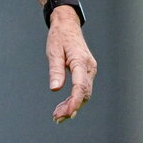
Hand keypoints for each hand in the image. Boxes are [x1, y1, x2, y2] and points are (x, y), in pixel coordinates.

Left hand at [46, 8, 96, 123]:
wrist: (67, 24)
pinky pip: (82, 88)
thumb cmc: (59, 36)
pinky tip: (64, 106)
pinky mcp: (86, 72)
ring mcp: (89, 70)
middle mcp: (89, 67)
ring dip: (72, 105)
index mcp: (80, 60)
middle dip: (71, 108)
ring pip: (84, 93)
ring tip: (57, 115)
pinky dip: (74, 99)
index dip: (74, 102)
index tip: (66, 114)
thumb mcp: (53, 51)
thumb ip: (55, 70)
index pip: (80, 86)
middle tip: (56, 118)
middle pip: (83, 93)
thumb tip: (55, 89)